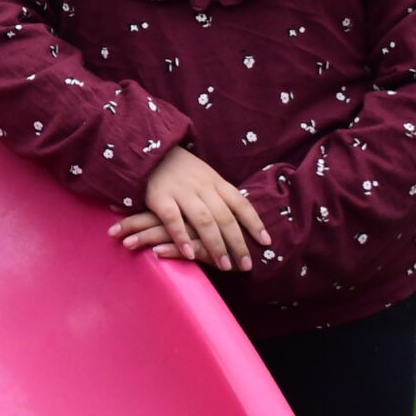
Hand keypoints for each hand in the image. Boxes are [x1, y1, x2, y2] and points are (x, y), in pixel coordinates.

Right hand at [109, 147, 269, 271]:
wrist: (148, 150)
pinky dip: (182, 237)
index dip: (254, 223)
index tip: (266, 243)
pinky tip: (189, 254)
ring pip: (204, 220)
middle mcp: (202, 187)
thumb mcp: (205, 175)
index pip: (240, 203)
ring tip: (224, 265)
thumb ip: (220, 194)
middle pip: (225, 217)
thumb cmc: (180, 169)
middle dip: (237, 243)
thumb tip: (241, 217)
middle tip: (246, 265)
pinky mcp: (160, 197)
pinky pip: (173, 219)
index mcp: (216, 181)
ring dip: (216, 245)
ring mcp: (181, 191)